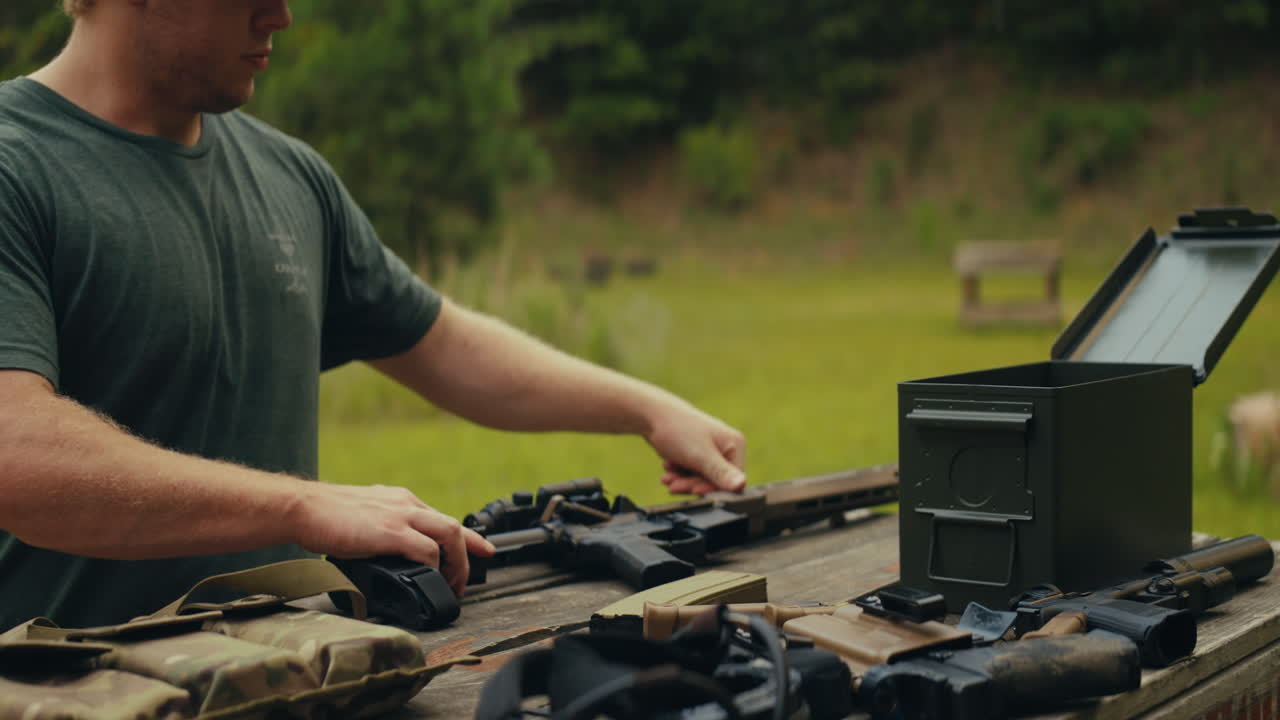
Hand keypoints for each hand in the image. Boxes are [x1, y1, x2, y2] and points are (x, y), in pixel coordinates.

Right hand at [291, 482, 493, 596]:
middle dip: (467, 556)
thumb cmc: (325, 516)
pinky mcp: (390, 531)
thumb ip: (382, 531)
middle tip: (464, 581)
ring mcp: (400, 516)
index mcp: (401, 501)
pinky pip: (427, 550)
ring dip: (455, 564)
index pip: (443, 518)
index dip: (470, 537)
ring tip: (450, 585)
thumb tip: (387, 557)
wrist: (303, 508)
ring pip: (448, 535)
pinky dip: (434, 566)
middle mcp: (406, 504)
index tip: (486, 549)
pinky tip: (430, 579)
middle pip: (453, 527)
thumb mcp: (364, 517)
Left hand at [646, 403, 745, 494]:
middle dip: (692, 484)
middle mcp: (727, 447)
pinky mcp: (697, 452)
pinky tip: (668, 469)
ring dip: (683, 480)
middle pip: (714, 480)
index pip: (731, 479)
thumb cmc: (678, 430)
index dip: (711, 487)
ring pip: (700, 477)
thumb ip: (721, 472)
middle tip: (673, 486)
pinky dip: (679, 473)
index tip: (693, 491)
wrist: (652, 414)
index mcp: (735, 445)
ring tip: (667, 478)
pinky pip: (691, 471)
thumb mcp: (700, 456)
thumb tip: (741, 485)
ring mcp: (712, 449)